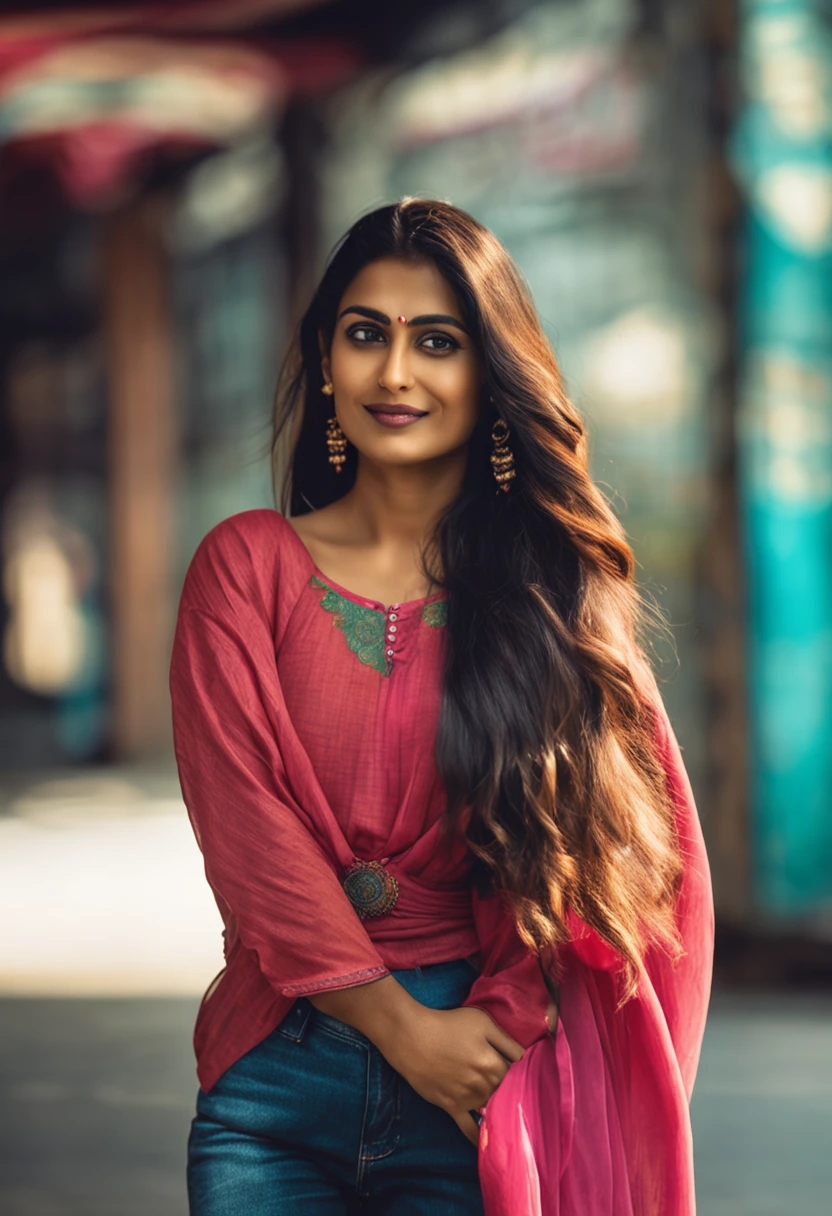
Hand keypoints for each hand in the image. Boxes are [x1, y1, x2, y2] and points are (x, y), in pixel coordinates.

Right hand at [378, 1005, 524, 1146]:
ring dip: (493, 1104)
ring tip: (489, 1095)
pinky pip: (468, 1128)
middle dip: (503, 1085)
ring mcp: (467, 1099)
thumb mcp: (482, 1022)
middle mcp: (483, 1086)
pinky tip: (484, 1144)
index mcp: (493, 1064)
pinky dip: (477, 1137)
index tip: (506, 1062)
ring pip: (489, 1107)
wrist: (412, 1037)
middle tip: (495, 1076)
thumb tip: (523, 1058)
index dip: (511, 1066)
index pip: (515, 1073)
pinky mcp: (451, 1107)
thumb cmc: (448, 1025)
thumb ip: (507, 1041)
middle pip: (503, 1091)